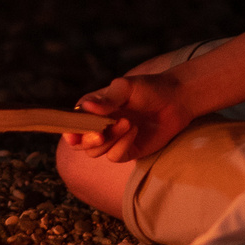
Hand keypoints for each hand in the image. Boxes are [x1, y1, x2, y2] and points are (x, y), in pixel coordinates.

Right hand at [63, 69, 193, 165]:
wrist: (176, 100)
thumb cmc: (149, 88)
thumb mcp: (126, 88)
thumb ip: (107, 99)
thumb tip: (86, 107)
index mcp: (93, 108)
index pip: (71, 122)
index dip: (68, 130)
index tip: (73, 134)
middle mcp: (99, 126)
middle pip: (80, 143)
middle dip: (87, 140)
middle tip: (100, 133)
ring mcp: (113, 140)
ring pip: (95, 152)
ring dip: (109, 140)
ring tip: (128, 122)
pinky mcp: (127, 151)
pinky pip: (115, 157)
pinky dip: (122, 146)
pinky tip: (134, 131)